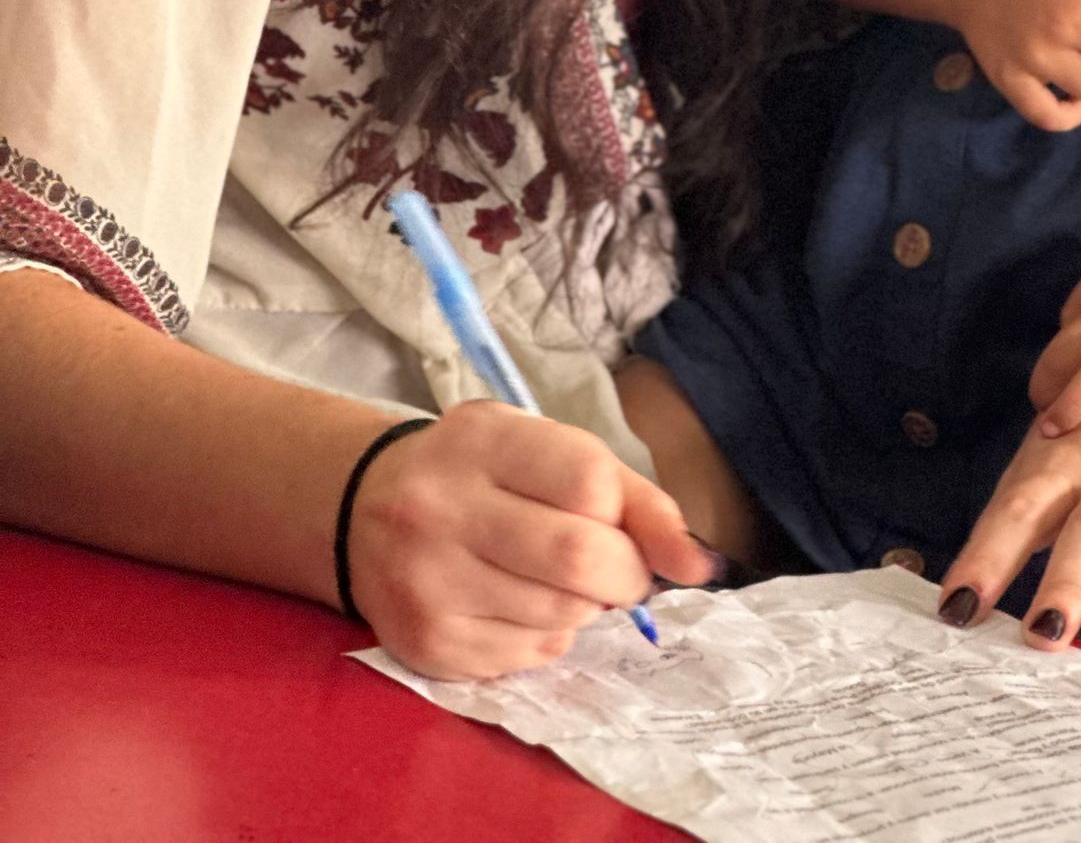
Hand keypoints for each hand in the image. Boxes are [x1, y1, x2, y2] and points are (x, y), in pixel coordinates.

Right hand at [345, 399, 718, 678]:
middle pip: (579, 559)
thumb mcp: (545, 449)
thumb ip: (630, 495)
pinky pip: (527, 656)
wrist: (362, 507)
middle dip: (624, 576)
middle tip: (622, 575)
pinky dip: (549, 637)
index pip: (590, 482)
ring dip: (587, 607)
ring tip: (564, 583)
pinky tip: (524, 606)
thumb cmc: (478, 469)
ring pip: (559, 615)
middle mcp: (444, 509)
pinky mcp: (426, 644)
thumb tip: (700, 564)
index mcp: (483, 441)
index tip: (630, 528)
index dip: (630, 516)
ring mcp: (429, 582)